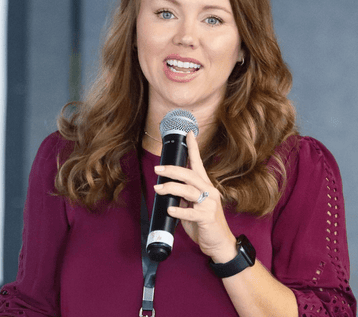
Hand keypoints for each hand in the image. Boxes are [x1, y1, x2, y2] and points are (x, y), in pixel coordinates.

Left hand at [153, 132, 236, 262]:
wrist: (219, 243)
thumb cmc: (204, 223)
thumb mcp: (192, 206)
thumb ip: (183, 196)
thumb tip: (166, 189)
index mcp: (205, 185)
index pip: (198, 163)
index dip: (193, 148)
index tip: (188, 134)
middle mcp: (209, 191)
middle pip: (189, 174)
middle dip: (172, 170)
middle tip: (157, 169)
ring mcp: (209, 203)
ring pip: (188, 190)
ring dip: (171, 188)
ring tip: (158, 189)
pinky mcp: (207, 217)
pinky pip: (190, 211)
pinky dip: (178, 210)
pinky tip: (170, 209)